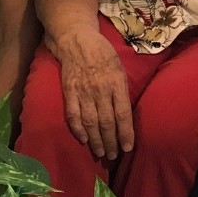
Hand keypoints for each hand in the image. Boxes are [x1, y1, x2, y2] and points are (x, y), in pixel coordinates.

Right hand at [55, 28, 132, 159]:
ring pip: (90, 123)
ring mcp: (83, 92)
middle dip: (111, 142)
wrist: (77, 41)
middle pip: (107, 122)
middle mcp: (100, 90)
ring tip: (101, 152)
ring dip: (96, 141)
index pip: (123, 114)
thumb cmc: (103, 53)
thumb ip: (122, 90)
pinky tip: (83, 140)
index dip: (126, 133)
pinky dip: (78, 130)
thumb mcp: (120, 68)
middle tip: (114, 155)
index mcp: (116, 83)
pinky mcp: (69, 92)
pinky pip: (73, 116)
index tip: (128, 148)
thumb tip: (126, 114)